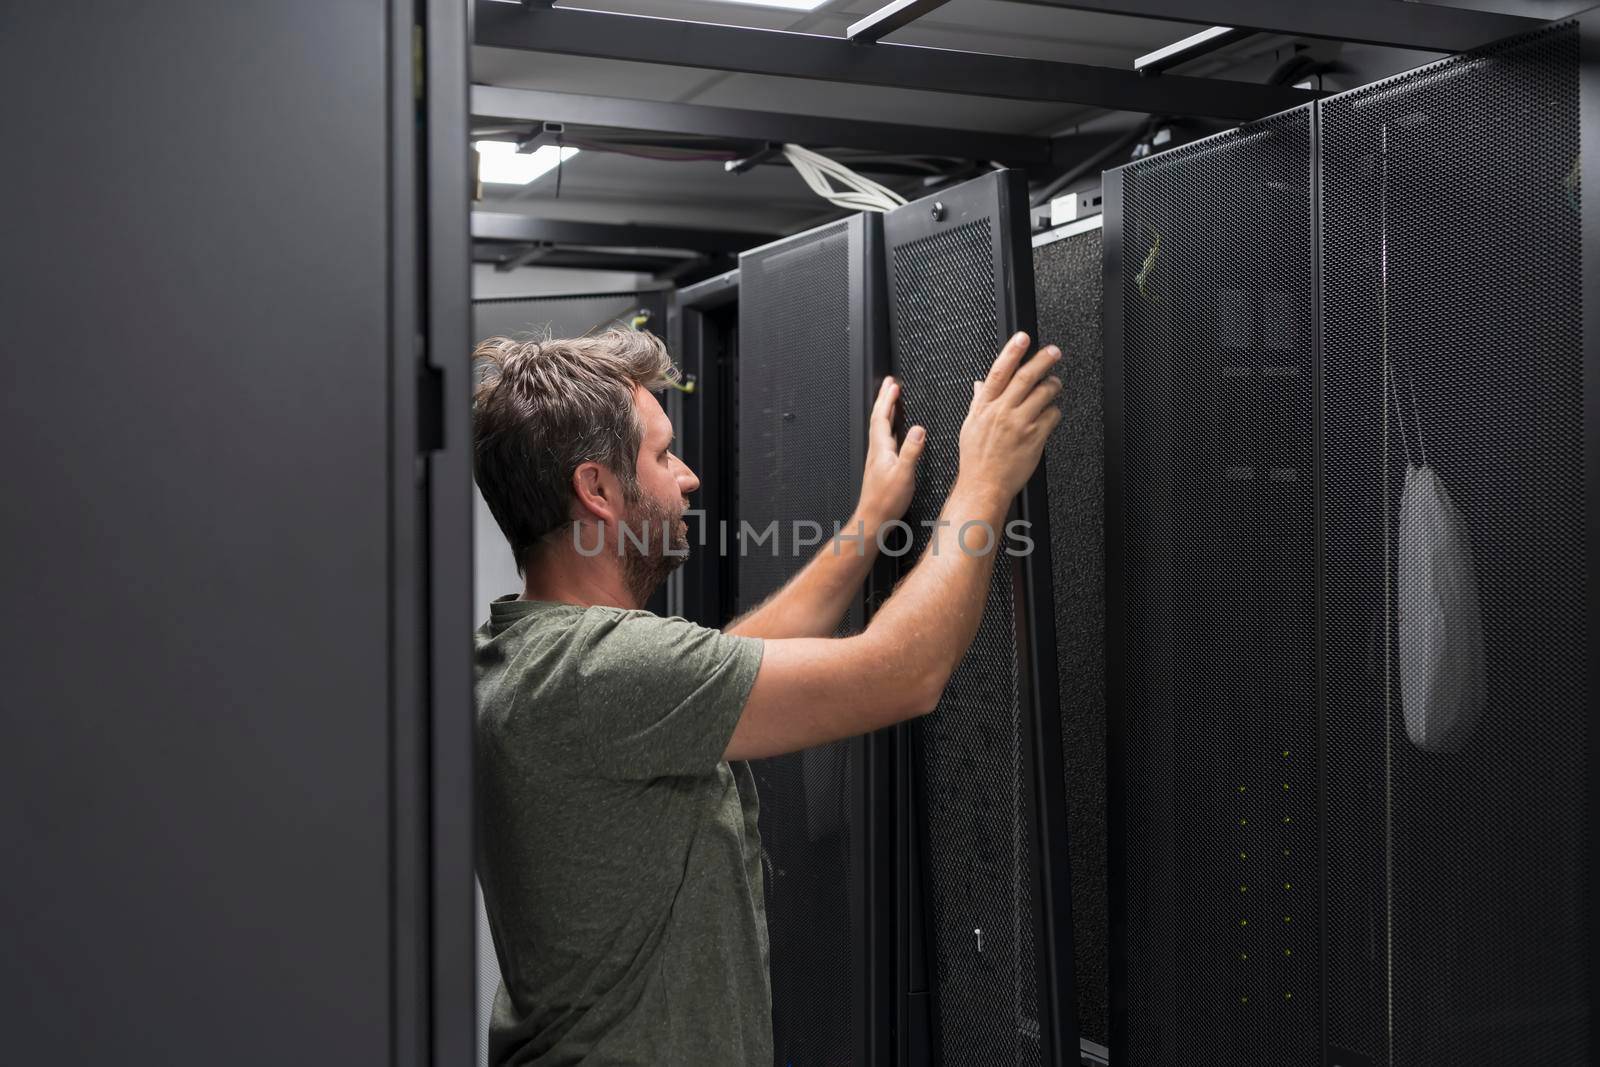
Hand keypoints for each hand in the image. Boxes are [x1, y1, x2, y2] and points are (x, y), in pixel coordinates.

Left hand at [856, 375, 926, 528]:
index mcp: (881, 449)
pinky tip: (896, 432)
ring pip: (881, 428)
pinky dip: (890, 428)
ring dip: (886, 412)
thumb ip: (912, 451)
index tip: (892, 385)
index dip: (887, 400)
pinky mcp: (881, 467)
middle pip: (878, 419)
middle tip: (889, 385)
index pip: (881, 417)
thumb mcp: (904, 474)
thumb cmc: (886, 502)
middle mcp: (877, 452)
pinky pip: (885, 439)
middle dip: (884, 400)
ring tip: (892, 401)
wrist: (873, 520)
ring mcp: (878, 459)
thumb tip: (919, 428)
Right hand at [956, 332, 1062, 506]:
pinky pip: (1051, 416)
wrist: (984, 485)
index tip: (1022, 337)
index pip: (998, 372)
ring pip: (1043, 394)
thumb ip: (978, 401)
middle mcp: (1001, 412)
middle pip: (1025, 378)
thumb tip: (980, 384)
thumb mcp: (970, 425)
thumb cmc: (976, 459)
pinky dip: (1055, 411)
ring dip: (1053, 385)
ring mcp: (1019, 425)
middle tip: (1054, 351)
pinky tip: (1052, 413)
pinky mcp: (1034, 438)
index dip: (1011, 351)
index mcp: (983, 407)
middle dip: (1042, 360)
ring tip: (1055, 383)